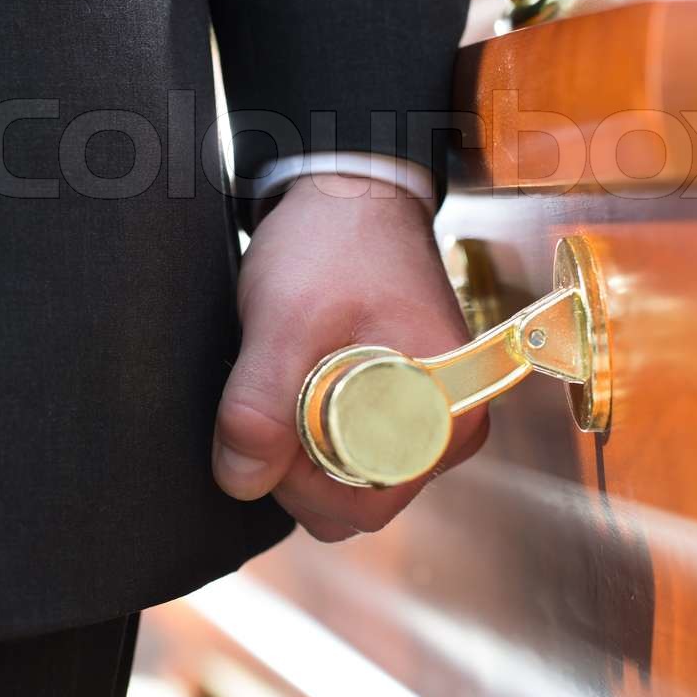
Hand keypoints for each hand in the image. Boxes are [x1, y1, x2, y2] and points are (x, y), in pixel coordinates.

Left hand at [211, 174, 487, 539]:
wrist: (350, 193)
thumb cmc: (332, 243)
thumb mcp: (283, 319)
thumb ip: (259, 407)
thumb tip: (243, 482)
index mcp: (450, 414)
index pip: (366, 504)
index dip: (301, 480)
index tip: (270, 422)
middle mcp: (454, 427)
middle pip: (358, 500)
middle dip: (298, 468)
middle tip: (269, 397)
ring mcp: (432, 419)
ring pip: (350, 480)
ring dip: (302, 447)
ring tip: (285, 380)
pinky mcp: (407, 408)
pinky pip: (352, 451)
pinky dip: (313, 430)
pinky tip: (297, 384)